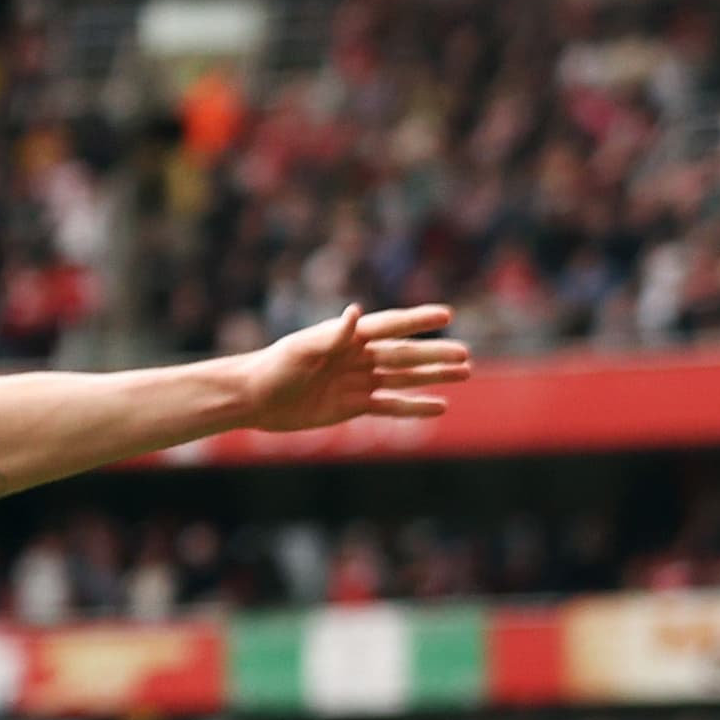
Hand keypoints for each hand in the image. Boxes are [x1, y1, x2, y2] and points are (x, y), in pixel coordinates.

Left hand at [239, 303, 470, 434]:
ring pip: (404, 378)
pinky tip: (439, 407)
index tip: (447, 315)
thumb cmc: (274, 368)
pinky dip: (414, 407)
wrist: (254, 399)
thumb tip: (356, 312)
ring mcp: (358, 381)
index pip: (390, 326)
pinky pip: (389, 406)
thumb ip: (332, 335)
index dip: (417, 321)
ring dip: (433, 376)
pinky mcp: (353, 406)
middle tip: (466, 355)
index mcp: (348, 336)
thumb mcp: (301, 349)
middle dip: (435, 355)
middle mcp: (358, 356)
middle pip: (404, 354)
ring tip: (465, 373)